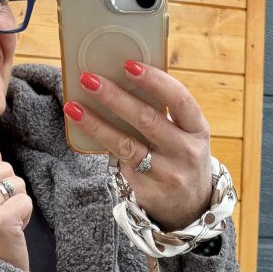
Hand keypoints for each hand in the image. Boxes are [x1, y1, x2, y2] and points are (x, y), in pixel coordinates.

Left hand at [64, 62, 211, 231]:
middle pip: (146, 120)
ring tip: (74, 108)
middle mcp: (185, 151)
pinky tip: (85, 131)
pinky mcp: (148, 191)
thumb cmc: (182, 157)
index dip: (154, 80)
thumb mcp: (186, 135)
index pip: (179, 98)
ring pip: (126, 146)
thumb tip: (122, 82)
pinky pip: (120, 164)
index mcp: (198, 129)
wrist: (191, 207)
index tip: (128, 64)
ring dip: (97, 125)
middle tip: (89, 79)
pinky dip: (103, 146)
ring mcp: (167, 174)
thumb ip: (164, 113)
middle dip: (114, 97)